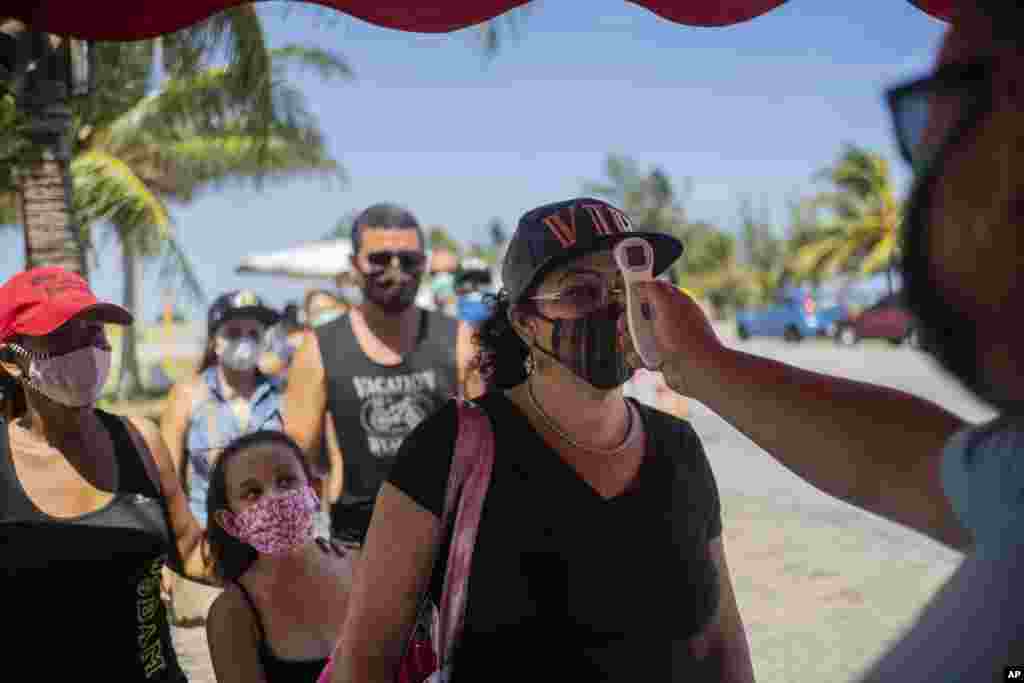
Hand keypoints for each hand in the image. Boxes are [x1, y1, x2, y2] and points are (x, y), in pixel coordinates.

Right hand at [619, 281, 725, 396]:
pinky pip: (641, 354)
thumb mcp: (667, 305)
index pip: (652, 291)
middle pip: (640, 315)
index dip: (638, 292)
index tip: (626, 295)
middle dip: (629, 321)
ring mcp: (665, 339)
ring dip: (631, 342)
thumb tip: (641, 282)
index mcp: (675, 303)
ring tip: (635, 346)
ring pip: (638, 336)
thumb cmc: (686, 338)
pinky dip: (638, 357)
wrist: (697, 371)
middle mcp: (670, 320)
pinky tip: (642, 359)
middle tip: (625, 325)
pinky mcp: (661, 357)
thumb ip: (653, 290)